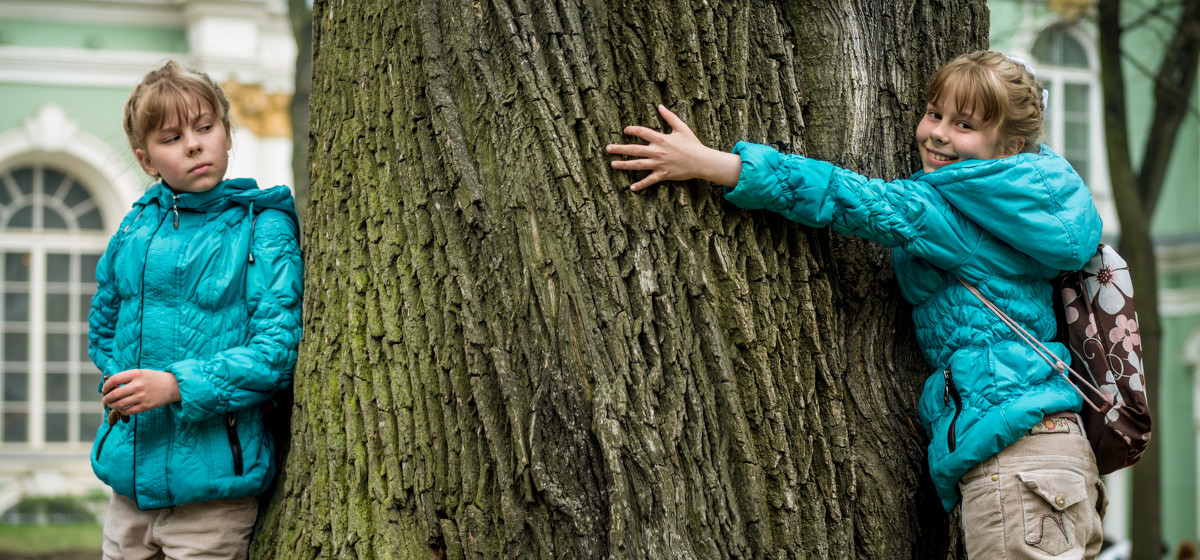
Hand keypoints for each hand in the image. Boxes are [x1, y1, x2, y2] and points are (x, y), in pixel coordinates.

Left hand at [102, 369, 180, 415]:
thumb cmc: (154, 379)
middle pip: (115, 394)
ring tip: (111, 405)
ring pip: (120, 404)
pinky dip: (121, 411)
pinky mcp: (145, 406)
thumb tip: (110, 387)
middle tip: (105, 400)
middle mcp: (138, 385)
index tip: (104, 390)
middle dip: (106, 399)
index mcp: (136, 374)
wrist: (172, 386)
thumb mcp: (141, 372)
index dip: (106, 386)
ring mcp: (142, 396)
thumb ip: (127, 377)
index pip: (114, 380)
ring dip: (112, 405)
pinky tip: (121, 409)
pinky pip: (128, 411)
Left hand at [607, 104, 741, 190]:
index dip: (632, 130)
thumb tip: (660, 106)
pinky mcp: (663, 174)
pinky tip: (631, 188)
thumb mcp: (681, 127)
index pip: (642, 132)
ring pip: (638, 165)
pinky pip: (649, 180)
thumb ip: (669, 117)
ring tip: (613, 164)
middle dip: (620, 148)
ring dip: (624, 165)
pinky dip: (641, 185)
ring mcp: (659, 164)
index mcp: (661, 139)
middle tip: (607, 148)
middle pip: (634, 149)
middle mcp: (657, 151)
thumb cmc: (692, 144)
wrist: (701, 161)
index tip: (626, 130)